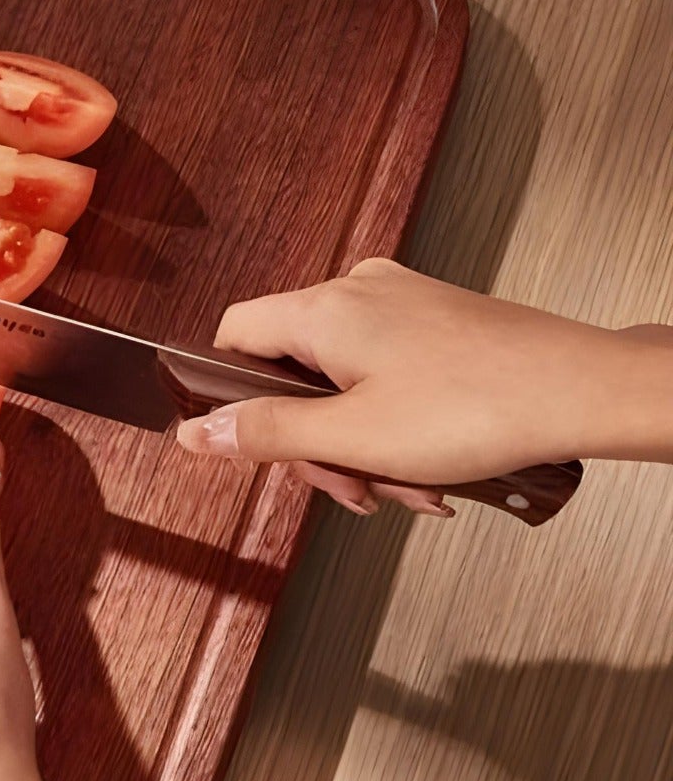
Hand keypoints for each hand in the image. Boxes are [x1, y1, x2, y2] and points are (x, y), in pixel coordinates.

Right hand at [175, 258, 672, 515]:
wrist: (585, 392)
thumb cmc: (483, 406)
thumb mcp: (351, 438)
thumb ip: (265, 433)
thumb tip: (195, 431)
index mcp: (323, 310)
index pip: (231, 337)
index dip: (229, 397)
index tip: (251, 444)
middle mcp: (358, 294)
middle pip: (291, 371)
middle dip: (315, 442)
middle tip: (351, 486)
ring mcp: (402, 304)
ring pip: (343, 381)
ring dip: (361, 444)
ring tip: (405, 484)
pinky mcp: (437, 321)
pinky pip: (385, 374)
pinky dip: (394, 424)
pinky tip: (428, 466)